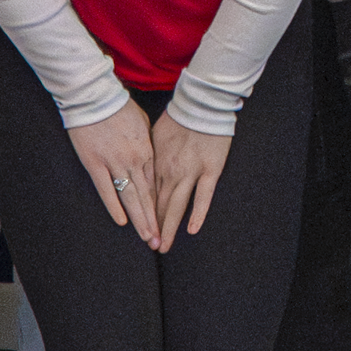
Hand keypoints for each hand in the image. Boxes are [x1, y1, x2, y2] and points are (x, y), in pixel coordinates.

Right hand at [67, 104, 158, 242]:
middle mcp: (135, 160)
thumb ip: (148, 144)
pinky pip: (106, 189)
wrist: (96, 96)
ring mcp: (115, 163)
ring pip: (130, 197)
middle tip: (159, 241)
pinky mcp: (95, 163)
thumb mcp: (143, 123)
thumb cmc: (120, 106)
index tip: (166, 223)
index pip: (156, 185)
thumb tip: (151, 158)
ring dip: (139, 219)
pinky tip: (122, 222)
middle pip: (147, 196)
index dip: (161, 206)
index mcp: (148, 151)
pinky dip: (114, 206)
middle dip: (154, 220)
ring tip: (147, 238)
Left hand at [145, 117, 234, 251]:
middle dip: (154, 227)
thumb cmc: (177, 117)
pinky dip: (197, 214)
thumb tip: (140, 167)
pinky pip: (203, 196)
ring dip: (169, 227)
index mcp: (156, 163)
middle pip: (159, 205)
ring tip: (164, 247)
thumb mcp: (154, 135)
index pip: (147, 195)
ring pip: (177, 205)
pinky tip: (192, 230)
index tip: (140, 230)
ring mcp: (191, 172)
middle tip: (150, 246)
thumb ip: (149, 155)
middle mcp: (171, 171)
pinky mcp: (210, 170)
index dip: (144, 214)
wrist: (201, 104)